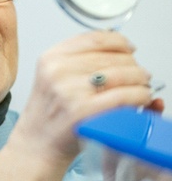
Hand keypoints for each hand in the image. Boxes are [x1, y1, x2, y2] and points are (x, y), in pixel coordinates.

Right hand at [11, 31, 152, 165]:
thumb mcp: (53, 75)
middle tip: (139, 72)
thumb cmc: (49, 111)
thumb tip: (117, 47)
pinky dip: (139, 95)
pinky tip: (141, 97)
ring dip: (140, 78)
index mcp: (51, 57)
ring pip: (121, 73)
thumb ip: (78, 58)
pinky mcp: (83, 111)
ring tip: (142, 84)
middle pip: (111, 55)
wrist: (37, 142)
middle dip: (133, 63)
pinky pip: (123, 96)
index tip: (128, 47)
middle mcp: (58, 70)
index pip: (94, 38)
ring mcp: (69, 90)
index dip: (119, 41)